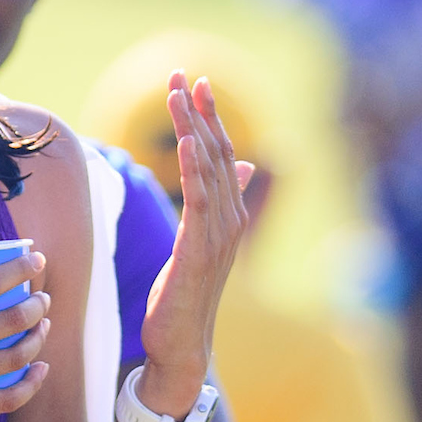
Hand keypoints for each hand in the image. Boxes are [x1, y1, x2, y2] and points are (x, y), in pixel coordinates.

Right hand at [0, 253, 51, 421]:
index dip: (18, 268)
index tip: (34, 258)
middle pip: (10, 319)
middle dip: (35, 304)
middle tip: (42, 296)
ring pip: (14, 356)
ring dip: (36, 337)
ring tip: (42, 326)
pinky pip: (5, 399)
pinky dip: (31, 383)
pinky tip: (40, 370)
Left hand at [135, 74, 251, 415]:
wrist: (182, 346)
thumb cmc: (186, 296)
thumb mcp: (200, 243)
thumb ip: (218, 203)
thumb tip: (242, 165)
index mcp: (228, 216)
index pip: (221, 154)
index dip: (208, 117)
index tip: (193, 82)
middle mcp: (230, 221)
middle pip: (217, 154)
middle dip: (199, 113)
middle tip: (183, 76)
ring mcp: (219, 237)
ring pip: (209, 171)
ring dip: (194, 129)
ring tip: (179, 95)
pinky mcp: (200, 253)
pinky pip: (201, 203)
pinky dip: (196, 169)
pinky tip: (189, 141)